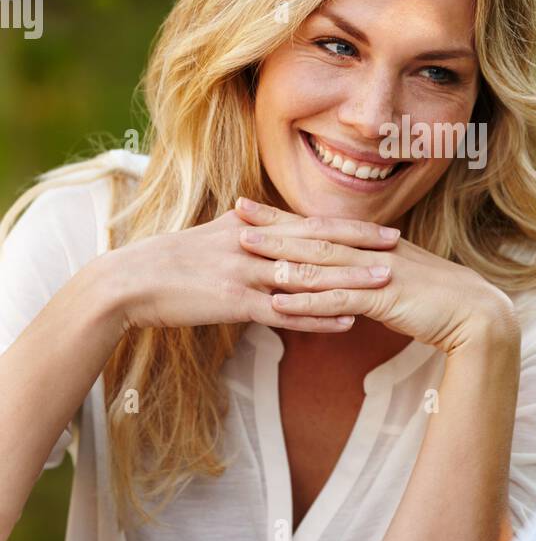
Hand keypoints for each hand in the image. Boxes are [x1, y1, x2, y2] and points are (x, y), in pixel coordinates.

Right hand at [105, 207, 398, 333]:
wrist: (131, 280)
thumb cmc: (169, 261)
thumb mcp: (212, 236)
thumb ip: (245, 229)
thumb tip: (264, 219)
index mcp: (251, 226)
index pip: (310, 224)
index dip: (349, 228)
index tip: (382, 229)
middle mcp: (254, 244)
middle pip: (318, 242)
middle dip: (361, 244)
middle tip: (399, 245)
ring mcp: (246, 273)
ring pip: (309, 275)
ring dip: (351, 279)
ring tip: (388, 282)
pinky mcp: (235, 302)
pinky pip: (286, 311)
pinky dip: (320, 316)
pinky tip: (348, 321)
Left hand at [235, 198, 518, 354]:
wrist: (475, 313)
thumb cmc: (437, 299)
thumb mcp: (396, 278)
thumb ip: (367, 272)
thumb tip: (341, 275)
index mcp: (371, 245)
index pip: (320, 227)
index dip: (284, 217)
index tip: (251, 208)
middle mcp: (370, 252)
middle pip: (313, 236)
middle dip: (272, 226)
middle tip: (235, 214)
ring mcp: (376, 273)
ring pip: (320, 263)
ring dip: (281, 257)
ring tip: (246, 251)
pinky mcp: (384, 298)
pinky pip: (338, 298)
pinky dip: (307, 300)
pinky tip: (279, 301)